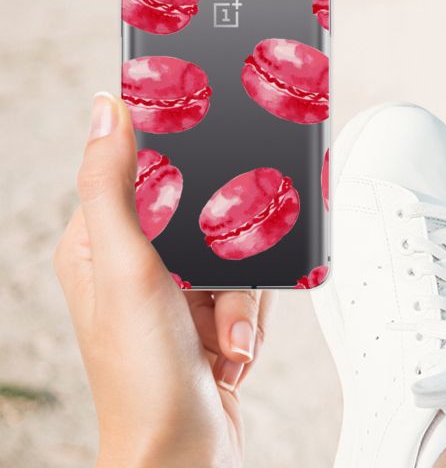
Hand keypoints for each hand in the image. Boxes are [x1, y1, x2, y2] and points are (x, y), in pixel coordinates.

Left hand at [54, 93, 272, 467]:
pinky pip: (249, 289)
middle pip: (204, 214)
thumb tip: (106, 109)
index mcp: (97, 244)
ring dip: (239, 298)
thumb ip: (113, 186)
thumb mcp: (127, 268)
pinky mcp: (207, 318)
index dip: (181, 170)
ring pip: (234, 253)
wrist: (184, 454)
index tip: (211, 163)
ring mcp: (173, 294)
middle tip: (218, 282)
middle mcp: (134, 266)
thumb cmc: (143, 378)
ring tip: (223, 335)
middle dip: (226, 254)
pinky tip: (232, 348)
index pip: (144, 174)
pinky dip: (249, 318)